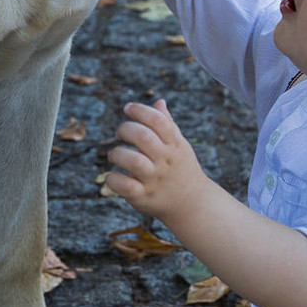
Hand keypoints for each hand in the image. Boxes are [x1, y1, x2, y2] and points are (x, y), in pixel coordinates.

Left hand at [105, 99, 205, 223]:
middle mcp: (165, 161)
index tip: (128, 108)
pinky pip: (124, 186)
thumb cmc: (181, 169)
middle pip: (144, 138)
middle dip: (126, 129)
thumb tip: (159, 102)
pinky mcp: (143, 196)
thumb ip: (168, 124)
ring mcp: (154, 179)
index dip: (140, 110)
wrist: (192, 204)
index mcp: (174, 145)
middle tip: (121, 133)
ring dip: (117, 154)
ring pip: (133, 161)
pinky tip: (113, 176)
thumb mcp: (179, 146)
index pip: (158, 120)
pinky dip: (113, 179)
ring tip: (114, 155)